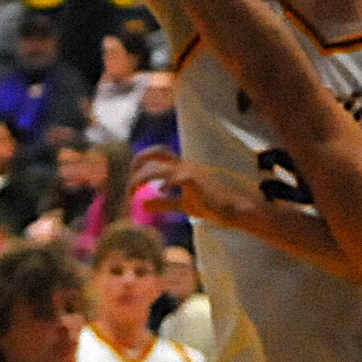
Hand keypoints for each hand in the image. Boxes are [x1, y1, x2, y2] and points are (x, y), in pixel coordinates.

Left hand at [131, 150, 261, 229]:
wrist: (231, 209)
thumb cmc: (209, 205)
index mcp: (181, 168)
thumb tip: (143, 205)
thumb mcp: (181, 205)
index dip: (142, 162)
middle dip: (139, 162)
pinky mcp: (195, 181)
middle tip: (130, 183)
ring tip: (133, 193)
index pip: (158, 154)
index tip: (132, 182)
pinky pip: (176, 178)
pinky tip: (160, 192)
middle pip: (157, 151)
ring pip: (159, 167)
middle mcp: (184, 166)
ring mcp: (190, 172)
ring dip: (142, 179)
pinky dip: (165, 184)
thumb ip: (163, 203)